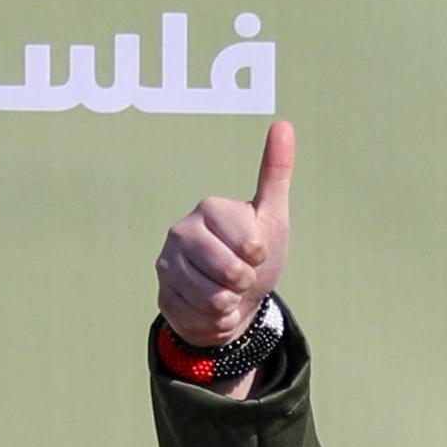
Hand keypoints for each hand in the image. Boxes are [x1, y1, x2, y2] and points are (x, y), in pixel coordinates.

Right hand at [155, 117, 295, 352]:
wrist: (233, 298)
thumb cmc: (254, 254)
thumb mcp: (272, 215)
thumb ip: (276, 172)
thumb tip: (284, 124)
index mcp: (210, 208)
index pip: (250, 244)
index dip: (259, 256)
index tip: (254, 251)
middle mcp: (181, 231)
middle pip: (231, 273)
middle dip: (245, 282)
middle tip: (239, 274)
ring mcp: (167, 264)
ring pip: (215, 299)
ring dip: (232, 304)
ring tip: (226, 291)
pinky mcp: (163, 295)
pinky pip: (201, 319)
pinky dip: (217, 322)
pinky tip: (212, 307)